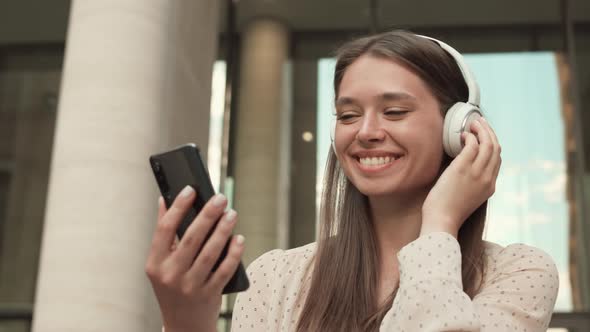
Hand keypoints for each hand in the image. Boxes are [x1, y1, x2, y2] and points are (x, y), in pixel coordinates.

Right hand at [145, 186, 244, 331]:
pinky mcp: (209, 295)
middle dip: (207, 215)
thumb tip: (164, 200)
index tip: (191, 189)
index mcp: (155, 264)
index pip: (165, 229)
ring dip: (223, 231)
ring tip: (232, 214)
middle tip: (220, 198)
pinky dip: (234, 253)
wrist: (183, 325)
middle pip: (191, 238)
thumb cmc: (172, 287)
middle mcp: (170, 275)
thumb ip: (163, 233)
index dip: (178, 207)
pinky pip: (225, 270)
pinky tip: (239, 238)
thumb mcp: (160, 263)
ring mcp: (190, 286)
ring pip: (210, 253)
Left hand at [421, 117, 500, 236]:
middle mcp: (487, 178)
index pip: (497, 160)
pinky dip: (470, 137)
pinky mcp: (463, 169)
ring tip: (473, 124)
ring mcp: (476, 173)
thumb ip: (471, 184)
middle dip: (490, 132)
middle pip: (496, 148)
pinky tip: (463, 135)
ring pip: (488, 144)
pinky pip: (473, 146)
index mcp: (490, 186)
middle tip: (480, 123)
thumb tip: (464, 169)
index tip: (484, 136)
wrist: (442, 221)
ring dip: (482, 130)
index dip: (492, 144)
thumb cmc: (447, 211)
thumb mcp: (467, 198)